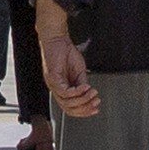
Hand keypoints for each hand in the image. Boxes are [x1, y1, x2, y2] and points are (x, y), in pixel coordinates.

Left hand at [36, 2, 99, 121]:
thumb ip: (82, 84)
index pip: (71, 107)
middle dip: (84, 109)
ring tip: (93, 94)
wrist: (57, 39)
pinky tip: (85, 87)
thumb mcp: (79, 72)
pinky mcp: (52, 78)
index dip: (84, 111)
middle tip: (96, 104)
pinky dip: (77, 91)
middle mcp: (56, 89)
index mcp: (62, 89)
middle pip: (68, 109)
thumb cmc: (65, 52)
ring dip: (83, 100)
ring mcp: (53, 84)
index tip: (96, 109)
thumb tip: (89, 94)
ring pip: (66, 102)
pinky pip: (64, 91)